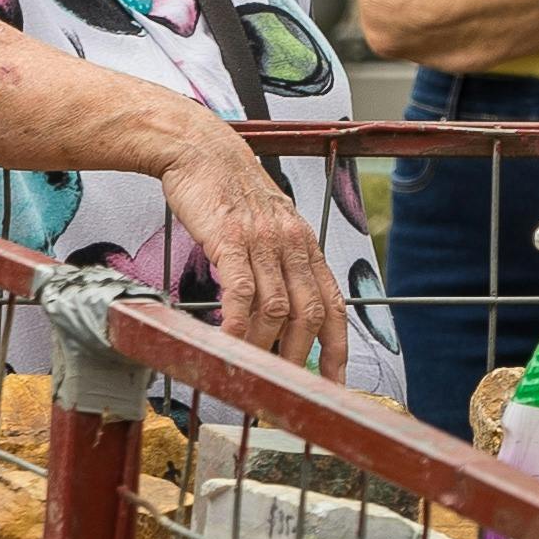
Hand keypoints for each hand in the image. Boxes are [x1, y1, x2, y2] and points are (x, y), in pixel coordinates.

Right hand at [160, 132, 349, 375]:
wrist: (201, 150)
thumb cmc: (230, 193)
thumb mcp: (268, 227)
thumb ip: (279, 265)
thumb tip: (278, 312)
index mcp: (306, 245)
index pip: (334, 304)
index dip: (337, 347)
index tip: (333, 381)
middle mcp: (293, 244)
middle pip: (310, 313)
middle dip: (301, 358)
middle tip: (286, 388)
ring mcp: (264, 241)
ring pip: (277, 308)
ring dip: (266, 346)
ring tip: (252, 370)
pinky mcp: (231, 237)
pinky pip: (241, 289)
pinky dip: (239, 322)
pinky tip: (231, 342)